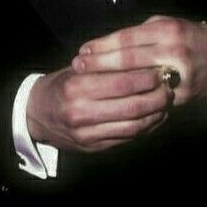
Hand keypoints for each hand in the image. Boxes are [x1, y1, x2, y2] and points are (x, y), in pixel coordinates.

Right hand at [26, 65, 172, 152]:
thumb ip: (102, 67)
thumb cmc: (61, 85)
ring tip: (166, 100)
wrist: (37, 114)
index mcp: (76, 87)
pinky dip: (146, 127)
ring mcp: (88, 133)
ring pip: (134, 125)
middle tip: (169, 84)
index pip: (120, 82)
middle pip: (132, 106)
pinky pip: (128, 138)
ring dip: (156, 113)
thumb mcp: (75, 70)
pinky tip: (154, 116)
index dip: (145, 77)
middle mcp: (81, 112)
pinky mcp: (95, 147)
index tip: (159, 68)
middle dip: (156, 95)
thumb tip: (139, 59)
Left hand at [72, 16, 206, 106]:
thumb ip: (136, 35)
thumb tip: (102, 45)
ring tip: (89, 83)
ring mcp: (180, 76)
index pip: (126, 39)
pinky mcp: (184, 96)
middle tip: (77, 66)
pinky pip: (152, 98)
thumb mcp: (162, 24)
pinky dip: (132, 98)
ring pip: (139, 82)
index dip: (101, 46)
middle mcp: (173, 52)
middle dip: (100, 64)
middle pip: (129, 60)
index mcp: (165, 31)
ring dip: (111, 83)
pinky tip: (113, 99)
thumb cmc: (184, 34)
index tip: (82, 51)